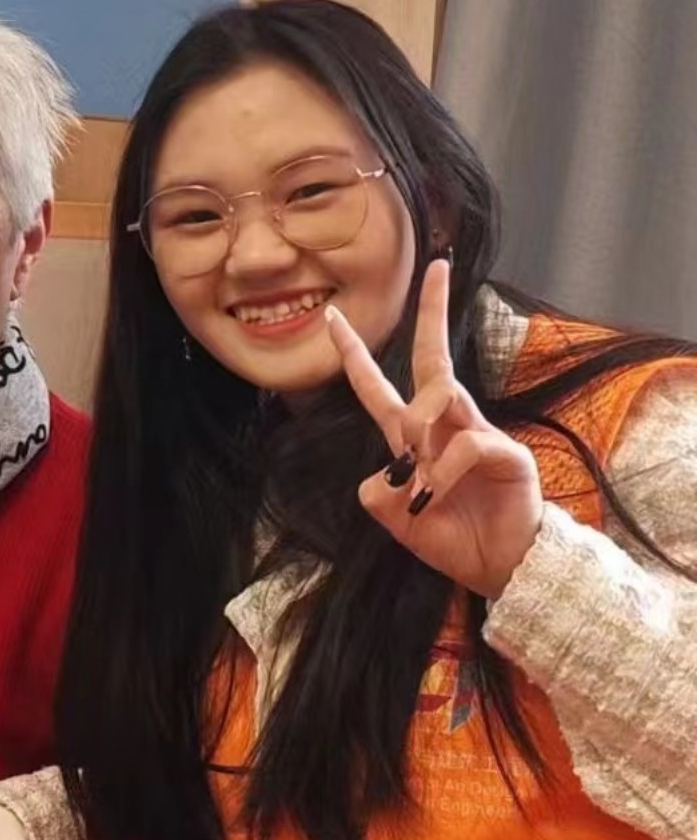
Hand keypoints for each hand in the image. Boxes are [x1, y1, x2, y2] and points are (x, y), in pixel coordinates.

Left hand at [325, 258, 542, 598]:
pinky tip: (436, 497)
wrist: (499, 571)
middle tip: (437, 268)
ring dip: (419, 427)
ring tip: (417, 474)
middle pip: (434, 361)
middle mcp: (446, 427)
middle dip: (433, 312)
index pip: (377, 388)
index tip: (331, 317)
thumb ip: (376, 497)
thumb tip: (380, 476)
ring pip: (443, 396)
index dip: (354, 354)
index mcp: (413, 440)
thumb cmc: (452, 540)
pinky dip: (443, 472)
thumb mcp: (397, 520)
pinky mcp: (507, 454)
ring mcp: (479, 435)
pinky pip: (466, 445)